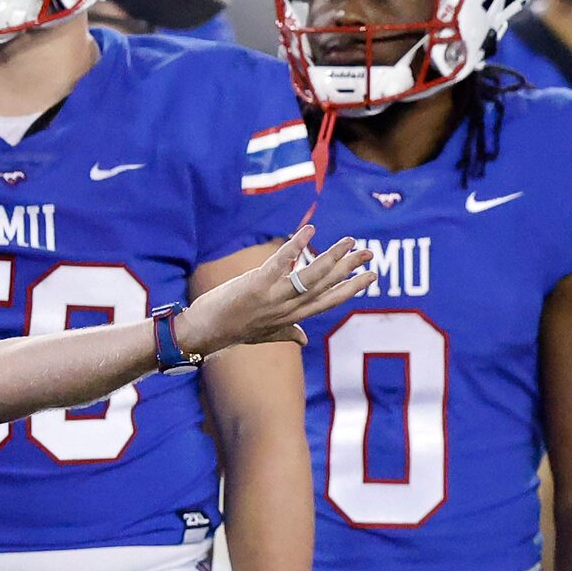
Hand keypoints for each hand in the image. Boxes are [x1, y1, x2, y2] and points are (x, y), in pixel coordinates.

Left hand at [175, 229, 371, 356]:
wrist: (201, 334)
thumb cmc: (230, 331)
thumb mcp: (262, 335)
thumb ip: (286, 333)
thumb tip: (305, 340)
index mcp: (290, 318)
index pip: (327, 302)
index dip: (350, 289)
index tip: (371, 276)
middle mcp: (286, 309)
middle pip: (325, 287)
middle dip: (349, 269)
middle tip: (370, 253)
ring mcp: (272, 298)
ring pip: (310, 276)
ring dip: (332, 257)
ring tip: (350, 241)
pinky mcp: (256, 286)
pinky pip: (280, 263)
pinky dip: (295, 246)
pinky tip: (309, 230)